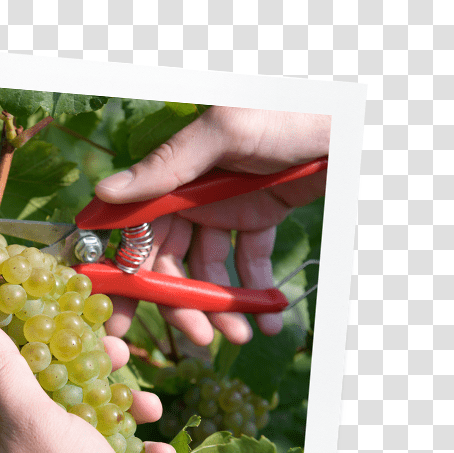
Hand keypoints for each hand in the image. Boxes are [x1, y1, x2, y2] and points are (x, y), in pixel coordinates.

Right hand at [95, 106, 329, 345]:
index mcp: (172, 174)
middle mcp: (191, 194)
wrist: (348, 120)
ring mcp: (225, 208)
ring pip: (210, 270)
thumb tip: (106, 193)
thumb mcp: (225, 132)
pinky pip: (250, 262)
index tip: (118, 316)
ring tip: (240, 336)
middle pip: (170, 261)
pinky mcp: (260, 216)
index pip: (135, 233)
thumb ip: (168, 164)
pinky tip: (270, 321)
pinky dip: (257, 294)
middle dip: (178, 303)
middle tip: (195, 339)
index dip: (124, 275)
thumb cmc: (286, 111)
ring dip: (220, 306)